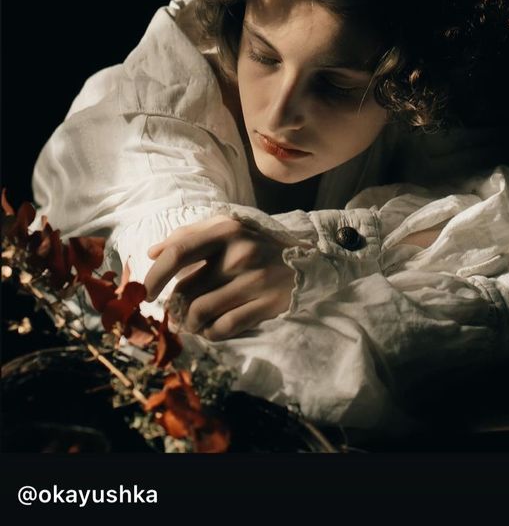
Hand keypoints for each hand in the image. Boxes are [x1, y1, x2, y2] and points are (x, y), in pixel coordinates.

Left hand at [143, 216, 296, 341]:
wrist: (309, 262)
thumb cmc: (258, 244)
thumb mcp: (229, 227)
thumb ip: (190, 234)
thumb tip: (152, 252)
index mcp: (227, 229)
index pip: (178, 252)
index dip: (155, 275)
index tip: (148, 291)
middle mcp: (240, 253)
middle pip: (186, 289)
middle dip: (175, 307)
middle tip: (177, 312)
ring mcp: (254, 280)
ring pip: (200, 312)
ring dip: (190, 323)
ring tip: (193, 322)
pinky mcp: (266, 304)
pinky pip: (223, 327)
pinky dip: (210, 333)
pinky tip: (211, 329)